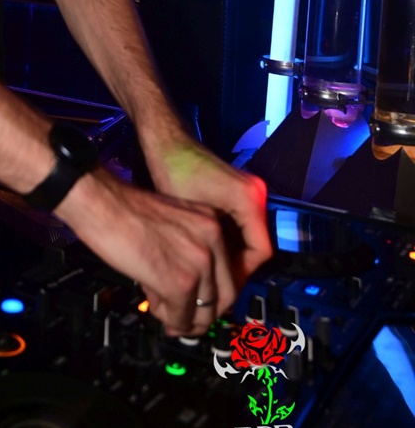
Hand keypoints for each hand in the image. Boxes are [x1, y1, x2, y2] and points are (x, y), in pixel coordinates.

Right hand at [57, 167, 239, 335]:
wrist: (101, 202)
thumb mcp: (170, 223)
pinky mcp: (179, 282)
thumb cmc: (124, 208)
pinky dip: (168, 319)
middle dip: (205, 314)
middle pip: (226, 296)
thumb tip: (187, 291)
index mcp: (210, 222)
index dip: (214, 293)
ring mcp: (199, 261)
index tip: (201, 303)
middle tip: (185, 319)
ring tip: (164, 311)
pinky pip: (182, 316)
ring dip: (184, 319)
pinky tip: (152, 304)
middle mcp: (212, 240)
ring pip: (205, 311)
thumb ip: (184, 252)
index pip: (228, 270)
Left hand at [144, 132, 272, 289]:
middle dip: (235, 266)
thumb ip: (210, 246)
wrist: (167, 142)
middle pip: (256, 244)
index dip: (241, 273)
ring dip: (230, 254)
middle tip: (213, 284)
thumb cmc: (174, 171)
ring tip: (209, 271)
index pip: (260, 251)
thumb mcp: (192, 216)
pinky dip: (228, 240)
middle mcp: (256, 194)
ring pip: (248, 236)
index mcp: (249, 199)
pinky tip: (208, 251)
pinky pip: (241, 224)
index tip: (221, 286)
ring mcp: (249, 192)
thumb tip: (213, 279)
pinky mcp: (238, 192)